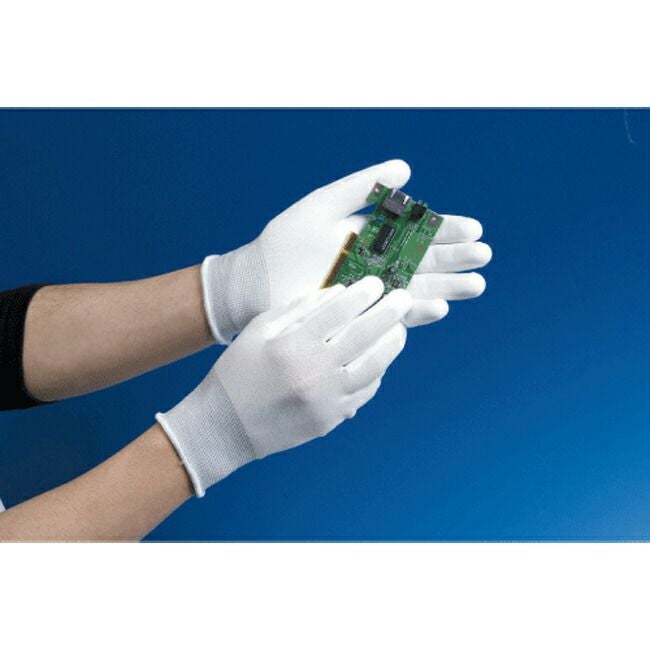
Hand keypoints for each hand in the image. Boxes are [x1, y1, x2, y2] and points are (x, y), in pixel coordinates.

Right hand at [157, 277, 410, 495]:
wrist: (225, 427)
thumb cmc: (238, 372)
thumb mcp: (259, 330)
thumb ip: (297, 309)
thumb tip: (337, 293)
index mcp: (292, 346)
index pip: (338, 312)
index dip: (362, 294)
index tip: (377, 282)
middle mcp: (314, 372)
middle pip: (363, 336)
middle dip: (389, 313)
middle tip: (404, 298)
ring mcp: (326, 399)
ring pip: (373, 367)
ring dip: (391, 344)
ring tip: (399, 329)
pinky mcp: (331, 419)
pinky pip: (364, 392)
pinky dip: (376, 372)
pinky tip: (379, 358)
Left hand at [202, 160, 491, 342]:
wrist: (260, 279)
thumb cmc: (287, 240)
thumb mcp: (324, 204)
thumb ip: (362, 187)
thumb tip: (406, 168)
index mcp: (372, 234)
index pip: (418, 231)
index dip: (446, 229)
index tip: (474, 229)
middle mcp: (377, 263)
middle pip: (425, 260)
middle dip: (456, 258)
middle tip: (484, 257)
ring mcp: (371, 290)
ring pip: (417, 288)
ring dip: (447, 287)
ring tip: (477, 285)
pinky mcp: (362, 313)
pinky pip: (395, 314)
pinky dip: (417, 313)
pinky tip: (440, 308)